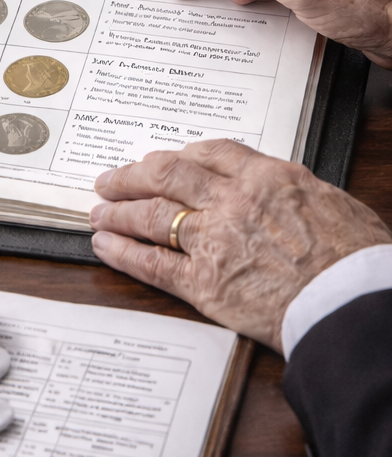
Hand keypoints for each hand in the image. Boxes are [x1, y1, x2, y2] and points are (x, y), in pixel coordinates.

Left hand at [90, 140, 391, 350]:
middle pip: (166, 174)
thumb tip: (277, 192)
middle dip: (132, 175)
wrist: (355, 304)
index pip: (208, 152)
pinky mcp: (205, 283)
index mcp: (266, 176)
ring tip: (99, 211)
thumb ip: (289, 191)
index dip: (179, 155)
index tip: (163, 160)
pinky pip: (152, 262)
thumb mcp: (328, 202)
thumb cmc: (356, 258)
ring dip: (118, 211)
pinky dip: (123, 251)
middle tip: (111, 179)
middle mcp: (232, 200)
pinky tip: (105, 246)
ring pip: (151, 214)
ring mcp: (214, 240)